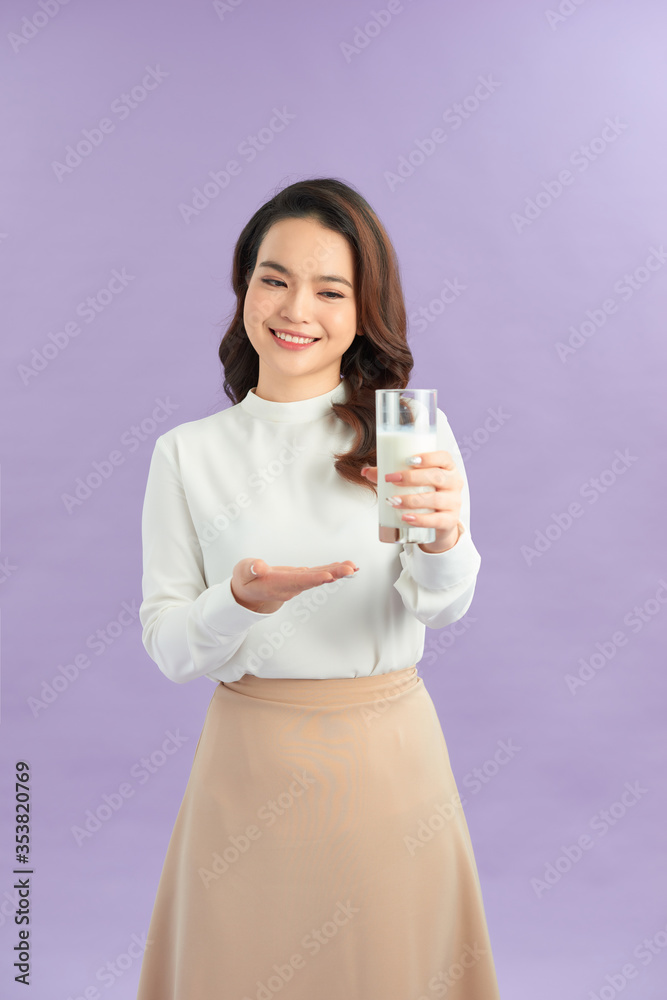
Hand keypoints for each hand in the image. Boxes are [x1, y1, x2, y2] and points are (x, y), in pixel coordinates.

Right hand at [231, 557, 359, 613]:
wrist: (249, 594)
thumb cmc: (245, 581)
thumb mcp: (242, 573)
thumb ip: (250, 569)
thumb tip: (259, 566)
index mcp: (276, 585)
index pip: (297, 581)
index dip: (313, 579)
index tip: (328, 576)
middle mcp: (291, 586)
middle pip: (314, 580)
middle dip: (332, 574)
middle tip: (350, 570)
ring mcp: (297, 583)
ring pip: (319, 577)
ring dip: (337, 572)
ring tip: (353, 567)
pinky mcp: (301, 578)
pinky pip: (319, 574)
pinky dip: (332, 570)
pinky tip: (345, 567)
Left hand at [361, 451, 463, 552]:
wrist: (439, 522)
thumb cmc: (425, 494)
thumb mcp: (412, 482)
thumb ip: (390, 475)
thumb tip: (365, 471)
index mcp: (447, 468)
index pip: (443, 457)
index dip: (428, 457)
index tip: (408, 460)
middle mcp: (454, 483)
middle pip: (437, 477)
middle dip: (412, 477)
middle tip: (391, 479)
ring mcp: (454, 503)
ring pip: (435, 499)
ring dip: (411, 500)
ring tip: (393, 500)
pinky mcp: (450, 521)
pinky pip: (437, 520)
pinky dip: (421, 519)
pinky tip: (406, 518)